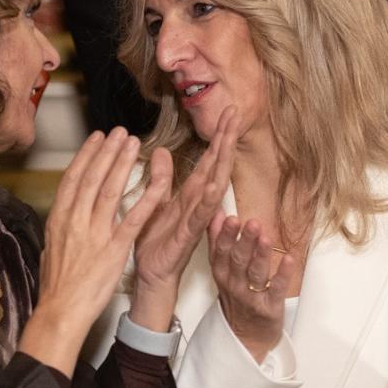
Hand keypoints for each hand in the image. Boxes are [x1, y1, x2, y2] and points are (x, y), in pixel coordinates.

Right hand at [21, 129, 167, 372]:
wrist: (60, 311)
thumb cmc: (56, 287)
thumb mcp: (50, 249)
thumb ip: (59, 228)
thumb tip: (60, 214)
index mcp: (59, 219)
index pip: (73, 179)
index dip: (86, 155)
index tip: (96, 138)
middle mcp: (75, 220)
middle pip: (92, 177)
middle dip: (106, 151)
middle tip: (119, 132)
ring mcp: (95, 233)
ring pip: (110, 190)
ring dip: (123, 163)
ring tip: (133, 143)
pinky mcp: (114, 249)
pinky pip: (133, 218)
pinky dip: (146, 198)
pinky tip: (156, 183)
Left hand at [128, 108, 238, 329]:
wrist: (152, 275)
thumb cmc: (156, 242)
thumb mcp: (156, 202)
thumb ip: (161, 178)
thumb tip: (161, 152)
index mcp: (190, 194)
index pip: (208, 160)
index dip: (218, 137)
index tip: (228, 112)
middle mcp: (198, 204)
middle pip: (216, 166)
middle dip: (225, 140)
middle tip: (235, 112)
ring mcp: (196, 219)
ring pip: (214, 185)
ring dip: (222, 162)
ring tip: (230, 137)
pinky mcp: (188, 235)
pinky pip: (201, 215)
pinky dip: (209, 200)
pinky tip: (216, 184)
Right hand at [209, 213, 299, 363]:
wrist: (245, 338)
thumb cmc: (236, 299)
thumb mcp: (221, 271)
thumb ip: (217, 242)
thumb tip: (215, 214)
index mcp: (222, 274)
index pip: (220, 252)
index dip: (224, 235)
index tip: (229, 217)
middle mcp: (234, 285)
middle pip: (238, 260)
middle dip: (244, 241)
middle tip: (251, 223)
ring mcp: (252, 297)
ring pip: (255, 273)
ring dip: (260, 255)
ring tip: (265, 237)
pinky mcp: (270, 307)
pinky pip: (277, 289)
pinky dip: (283, 273)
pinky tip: (289, 258)